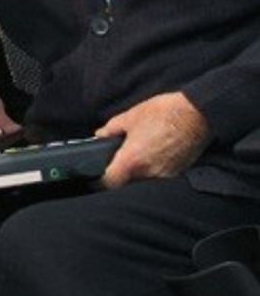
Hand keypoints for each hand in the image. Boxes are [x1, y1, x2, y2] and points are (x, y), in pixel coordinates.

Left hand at [96, 91, 210, 189]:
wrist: (197, 114)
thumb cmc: (164, 113)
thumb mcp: (130, 117)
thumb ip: (111, 129)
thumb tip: (100, 135)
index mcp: (133, 160)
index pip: (111, 182)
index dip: (101, 181)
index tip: (98, 177)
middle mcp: (149, 172)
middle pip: (127, 180)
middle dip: (122, 169)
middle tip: (121, 154)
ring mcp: (165, 174)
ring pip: (144, 177)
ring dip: (139, 166)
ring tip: (143, 146)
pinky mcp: (177, 171)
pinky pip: (159, 173)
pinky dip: (154, 164)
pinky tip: (157, 149)